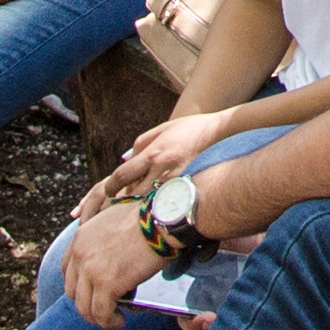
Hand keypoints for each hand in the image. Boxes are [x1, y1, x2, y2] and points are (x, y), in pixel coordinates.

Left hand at [58, 204, 173, 326]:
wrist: (160, 220)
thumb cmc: (145, 218)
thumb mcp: (111, 220)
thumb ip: (101, 237)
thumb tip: (108, 255)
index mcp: (80, 238)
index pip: (66, 270)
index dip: (78, 286)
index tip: (91, 293)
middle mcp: (80, 254)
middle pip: (72, 292)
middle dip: (86, 303)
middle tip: (104, 308)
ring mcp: (91, 270)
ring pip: (84, 307)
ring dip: (98, 318)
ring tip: (113, 320)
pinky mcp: (106, 284)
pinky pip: (101, 313)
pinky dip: (109, 322)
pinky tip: (120, 321)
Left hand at [102, 107, 232, 200]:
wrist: (219, 133)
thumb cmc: (190, 128)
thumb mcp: (162, 129)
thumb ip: (141, 144)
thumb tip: (126, 160)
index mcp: (153, 153)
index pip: (122, 175)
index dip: (112, 186)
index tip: (110, 191)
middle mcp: (162, 169)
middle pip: (134, 193)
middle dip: (127, 197)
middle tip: (126, 196)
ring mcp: (177, 180)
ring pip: (150, 200)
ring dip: (143, 201)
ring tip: (144, 197)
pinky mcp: (188, 187)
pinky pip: (167, 199)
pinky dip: (160, 200)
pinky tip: (161, 197)